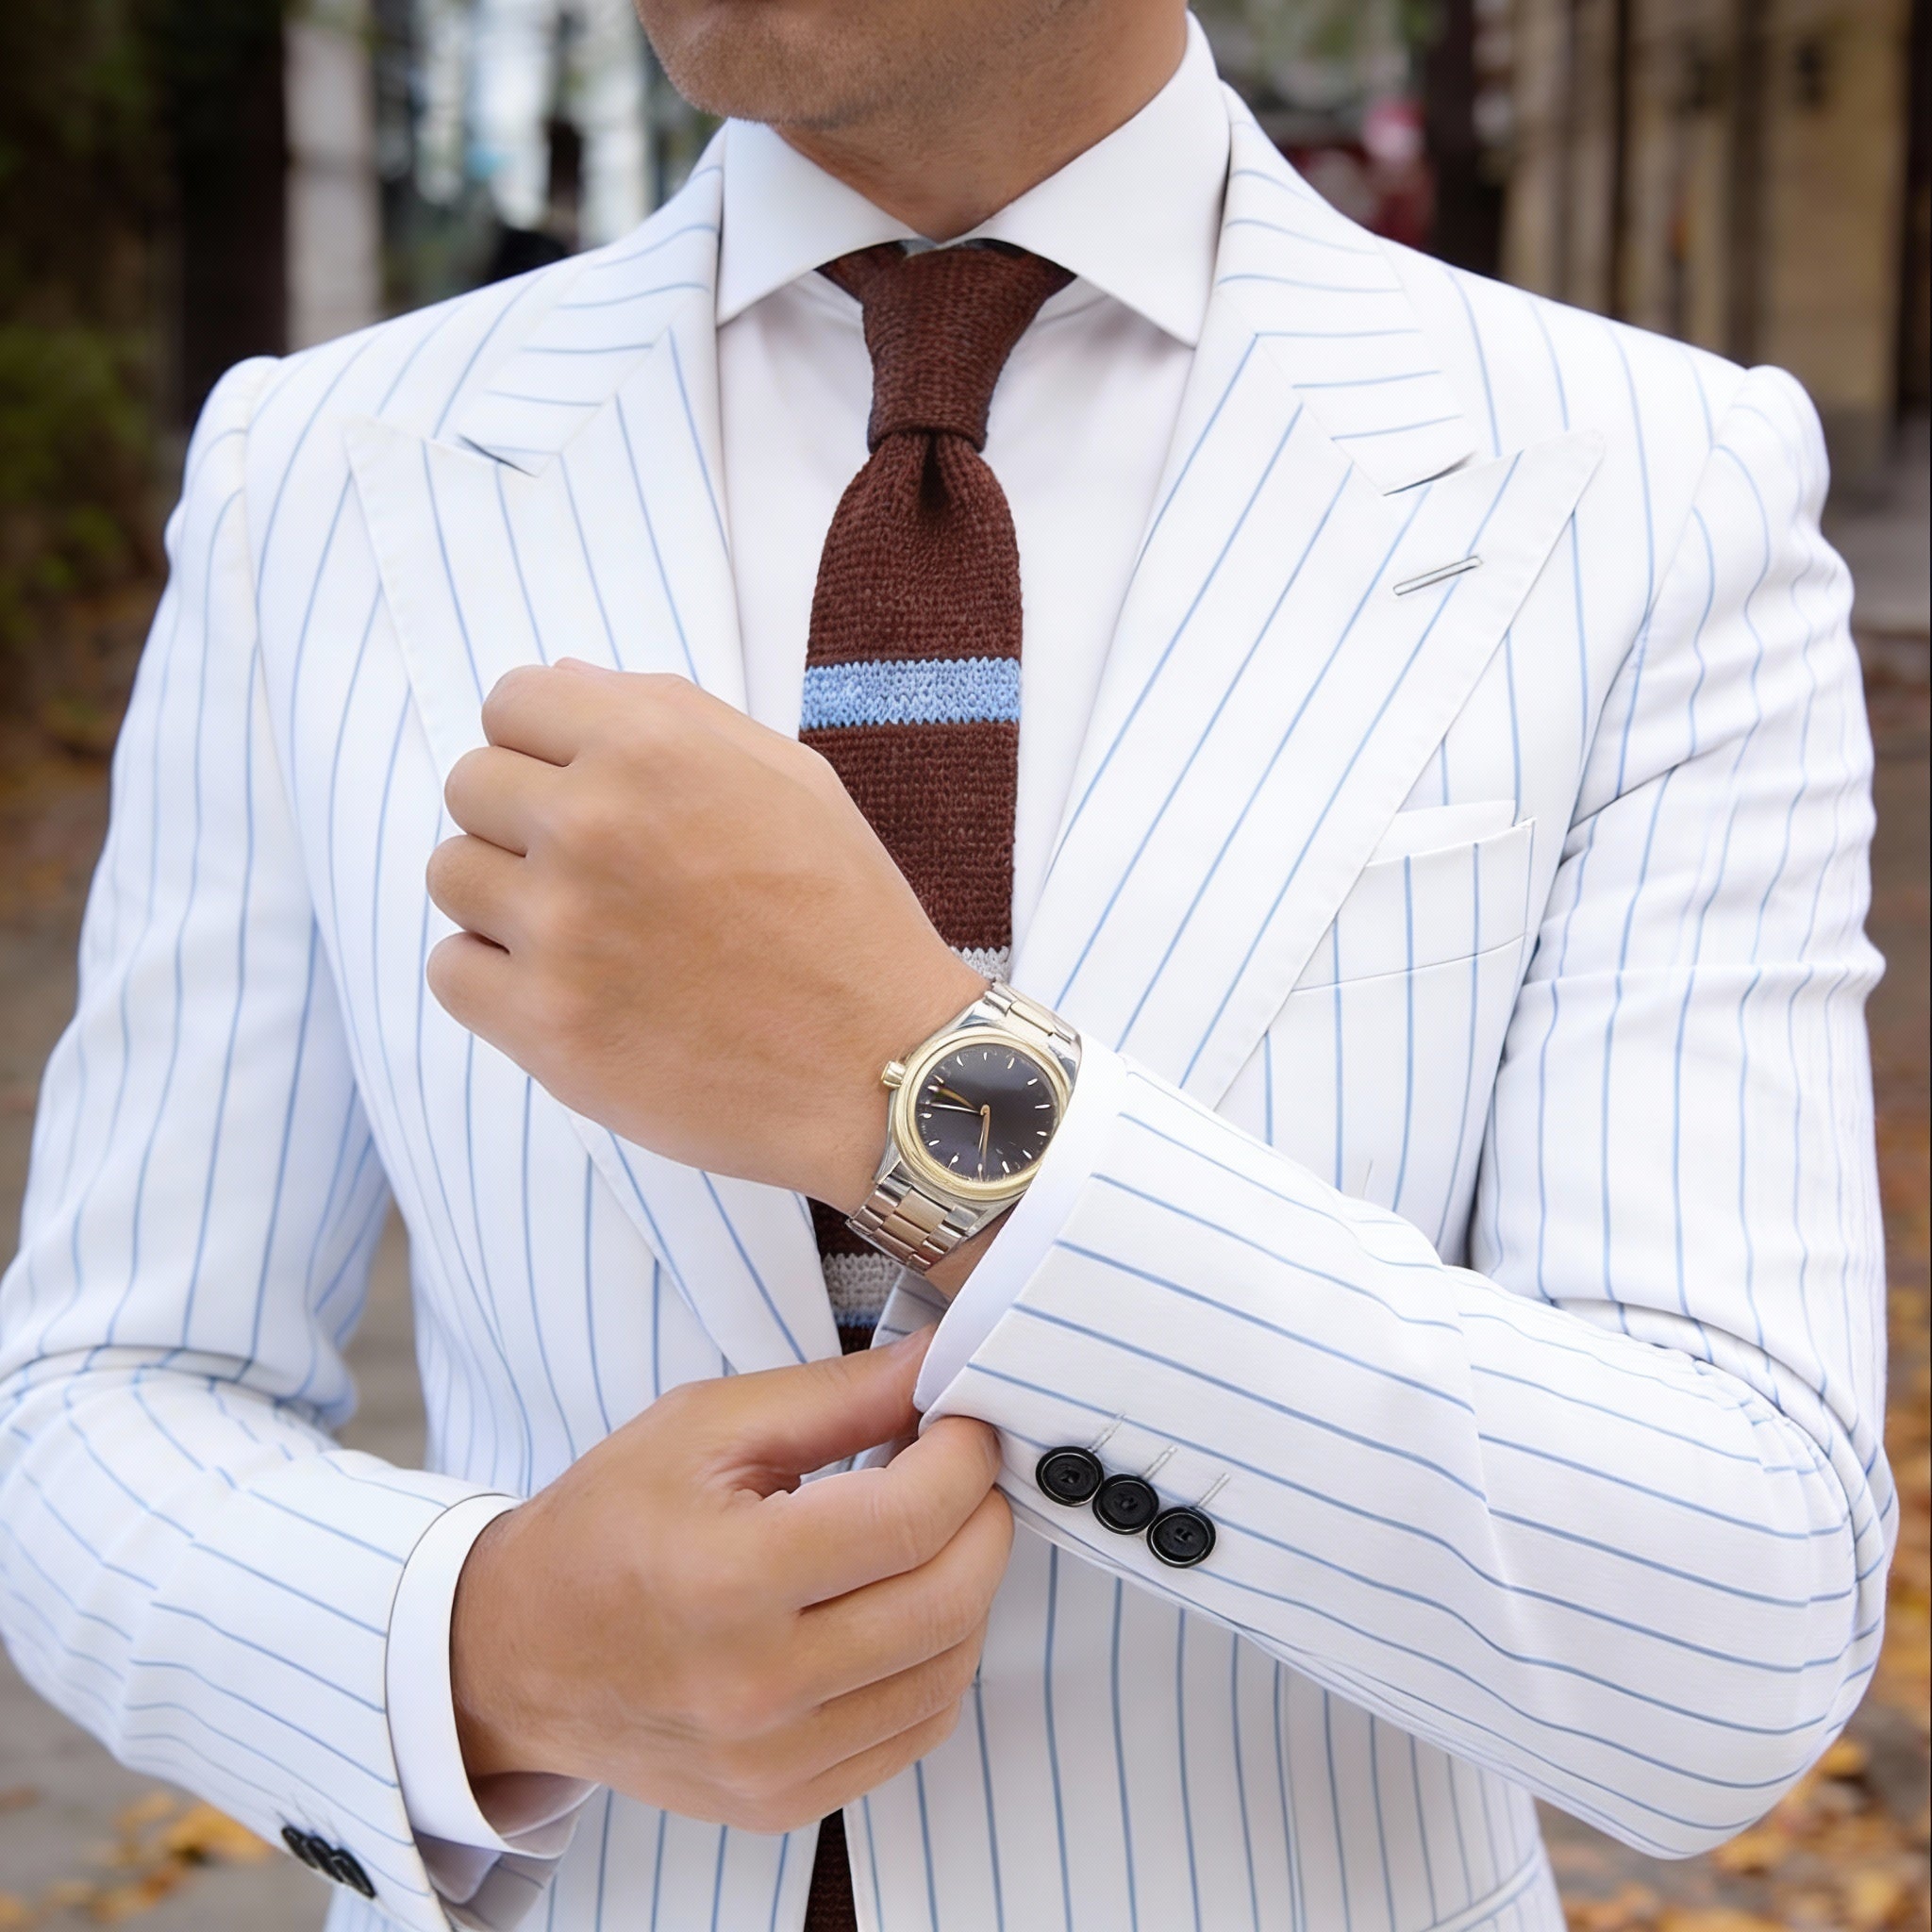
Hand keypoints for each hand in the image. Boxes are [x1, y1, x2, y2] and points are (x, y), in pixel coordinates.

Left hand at [424, 661, 983, 1211]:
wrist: (882, 1068)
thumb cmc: (846, 918)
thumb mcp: (792, 779)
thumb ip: (673, 715)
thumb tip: (562, 680)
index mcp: (653, 749)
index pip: (511, 702)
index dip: (543, 744)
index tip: (580, 788)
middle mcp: (593, 825)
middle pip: (471, 786)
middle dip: (521, 820)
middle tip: (597, 873)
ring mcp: (561, 929)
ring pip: (451, 876)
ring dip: (504, 898)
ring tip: (585, 935)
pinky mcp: (544, 1025)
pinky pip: (451, 972)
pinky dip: (495, 981)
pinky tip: (570, 990)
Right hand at [450, 1331, 1012, 1829]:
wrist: (517, 1653)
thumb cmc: (603, 1526)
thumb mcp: (705, 1425)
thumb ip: (837, 1395)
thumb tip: (938, 1365)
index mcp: (730, 1579)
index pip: (911, 1520)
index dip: (965, 1459)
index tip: (967, 1424)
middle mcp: (757, 1688)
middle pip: (948, 1601)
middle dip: (985, 1518)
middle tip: (968, 1472)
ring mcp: (774, 1761)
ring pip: (948, 1672)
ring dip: (969, 1588)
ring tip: (934, 1533)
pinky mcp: (783, 1802)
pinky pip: (914, 1733)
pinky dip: (936, 1661)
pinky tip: (905, 1606)